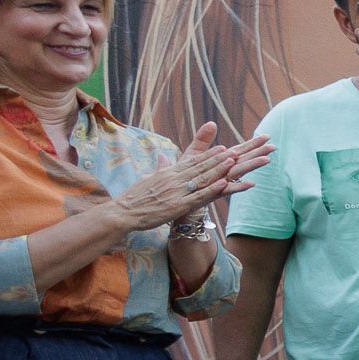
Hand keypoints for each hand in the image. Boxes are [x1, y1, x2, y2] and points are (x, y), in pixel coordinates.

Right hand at [108, 123, 269, 232]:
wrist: (123, 212)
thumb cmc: (134, 198)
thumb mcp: (148, 179)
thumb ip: (160, 170)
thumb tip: (163, 158)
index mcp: (168, 173)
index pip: (192, 162)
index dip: (209, 155)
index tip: (223, 148)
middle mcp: (173, 179)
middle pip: (200, 167)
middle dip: (219, 158)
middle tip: (235, 150)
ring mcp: (177, 192)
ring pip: (202, 178)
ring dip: (219, 169)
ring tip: (234, 160)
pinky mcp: (177, 205)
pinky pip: (198, 196)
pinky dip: (212, 189)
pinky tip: (224, 183)